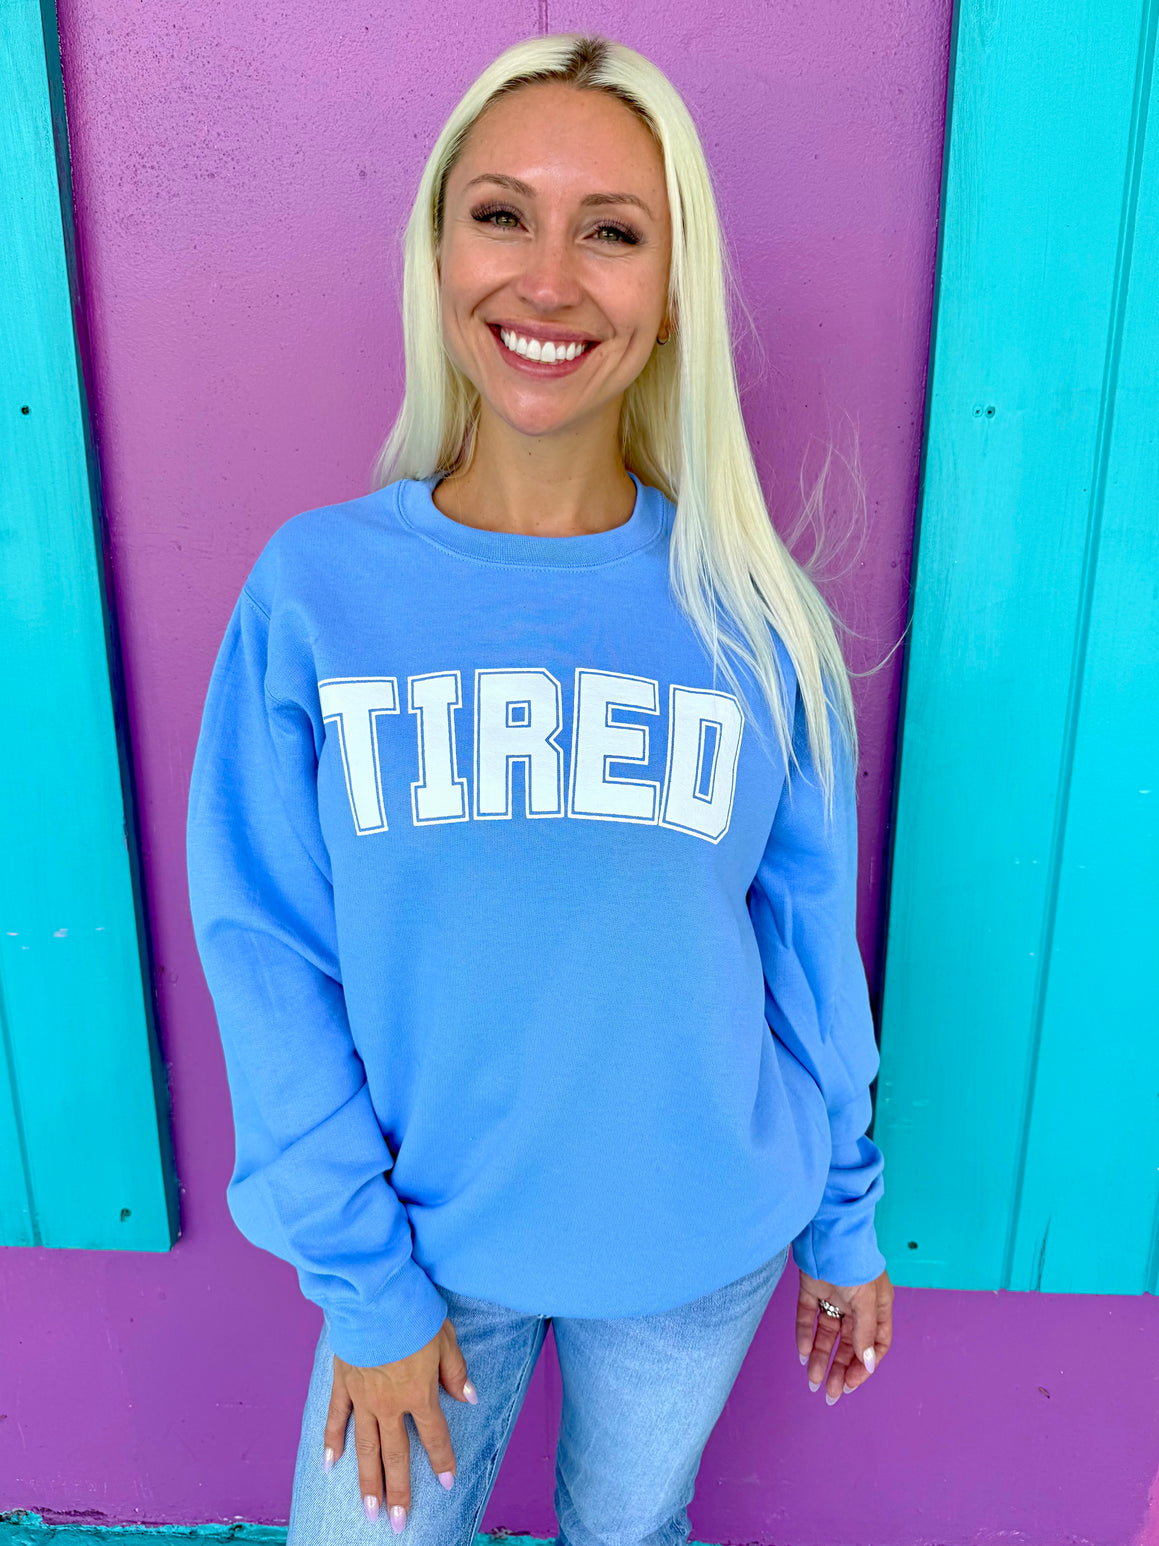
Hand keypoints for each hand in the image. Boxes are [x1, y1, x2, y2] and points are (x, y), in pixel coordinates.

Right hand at [323, 1315, 477, 1530]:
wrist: (373, 1296)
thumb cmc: (413, 1313)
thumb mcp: (445, 1338)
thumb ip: (455, 1372)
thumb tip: (468, 1398)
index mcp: (419, 1392)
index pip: (434, 1435)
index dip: (442, 1460)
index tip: (447, 1483)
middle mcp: (390, 1403)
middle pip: (396, 1455)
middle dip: (399, 1491)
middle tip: (398, 1523)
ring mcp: (363, 1397)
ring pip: (366, 1448)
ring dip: (368, 1482)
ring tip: (369, 1511)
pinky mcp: (343, 1384)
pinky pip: (336, 1419)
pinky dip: (332, 1442)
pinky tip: (329, 1465)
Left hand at [795, 1267, 892, 1403]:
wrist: (828, 1230)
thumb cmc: (856, 1263)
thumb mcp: (866, 1301)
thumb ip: (865, 1333)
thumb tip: (866, 1364)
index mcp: (877, 1306)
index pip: (876, 1344)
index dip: (865, 1365)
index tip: (850, 1383)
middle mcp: (856, 1304)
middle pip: (849, 1343)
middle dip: (839, 1368)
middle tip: (829, 1393)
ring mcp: (834, 1295)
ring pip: (828, 1333)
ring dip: (820, 1357)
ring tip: (812, 1381)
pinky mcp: (813, 1287)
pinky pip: (809, 1316)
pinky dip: (805, 1335)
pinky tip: (801, 1354)